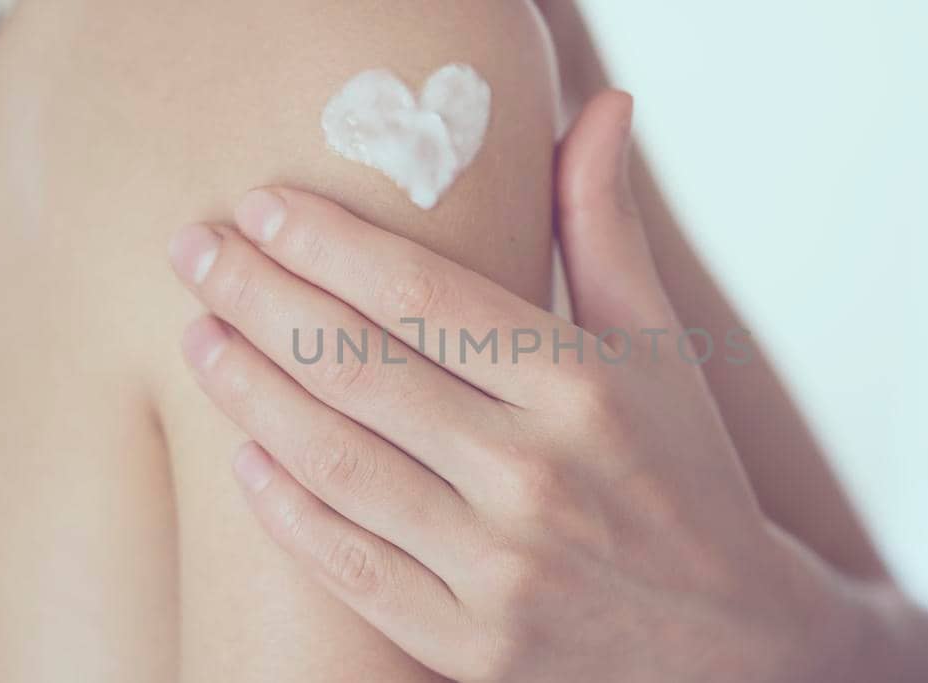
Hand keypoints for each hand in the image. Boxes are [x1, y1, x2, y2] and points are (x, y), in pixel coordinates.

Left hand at [167, 92, 927, 681]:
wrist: (731, 640)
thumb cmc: (683, 472)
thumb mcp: (657, 347)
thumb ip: (605, 228)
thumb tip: (602, 108)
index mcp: (583, 390)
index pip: (424, 296)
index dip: (329, 244)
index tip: (262, 208)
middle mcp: (538, 477)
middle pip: (359, 369)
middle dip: (259, 298)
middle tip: (195, 253)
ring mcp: (500, 571)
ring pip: (336, 462)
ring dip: (250, 392)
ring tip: (201, 337)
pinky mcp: (470, 645)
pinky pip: (346, 566)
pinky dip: (284, 507)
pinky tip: (243, 454)